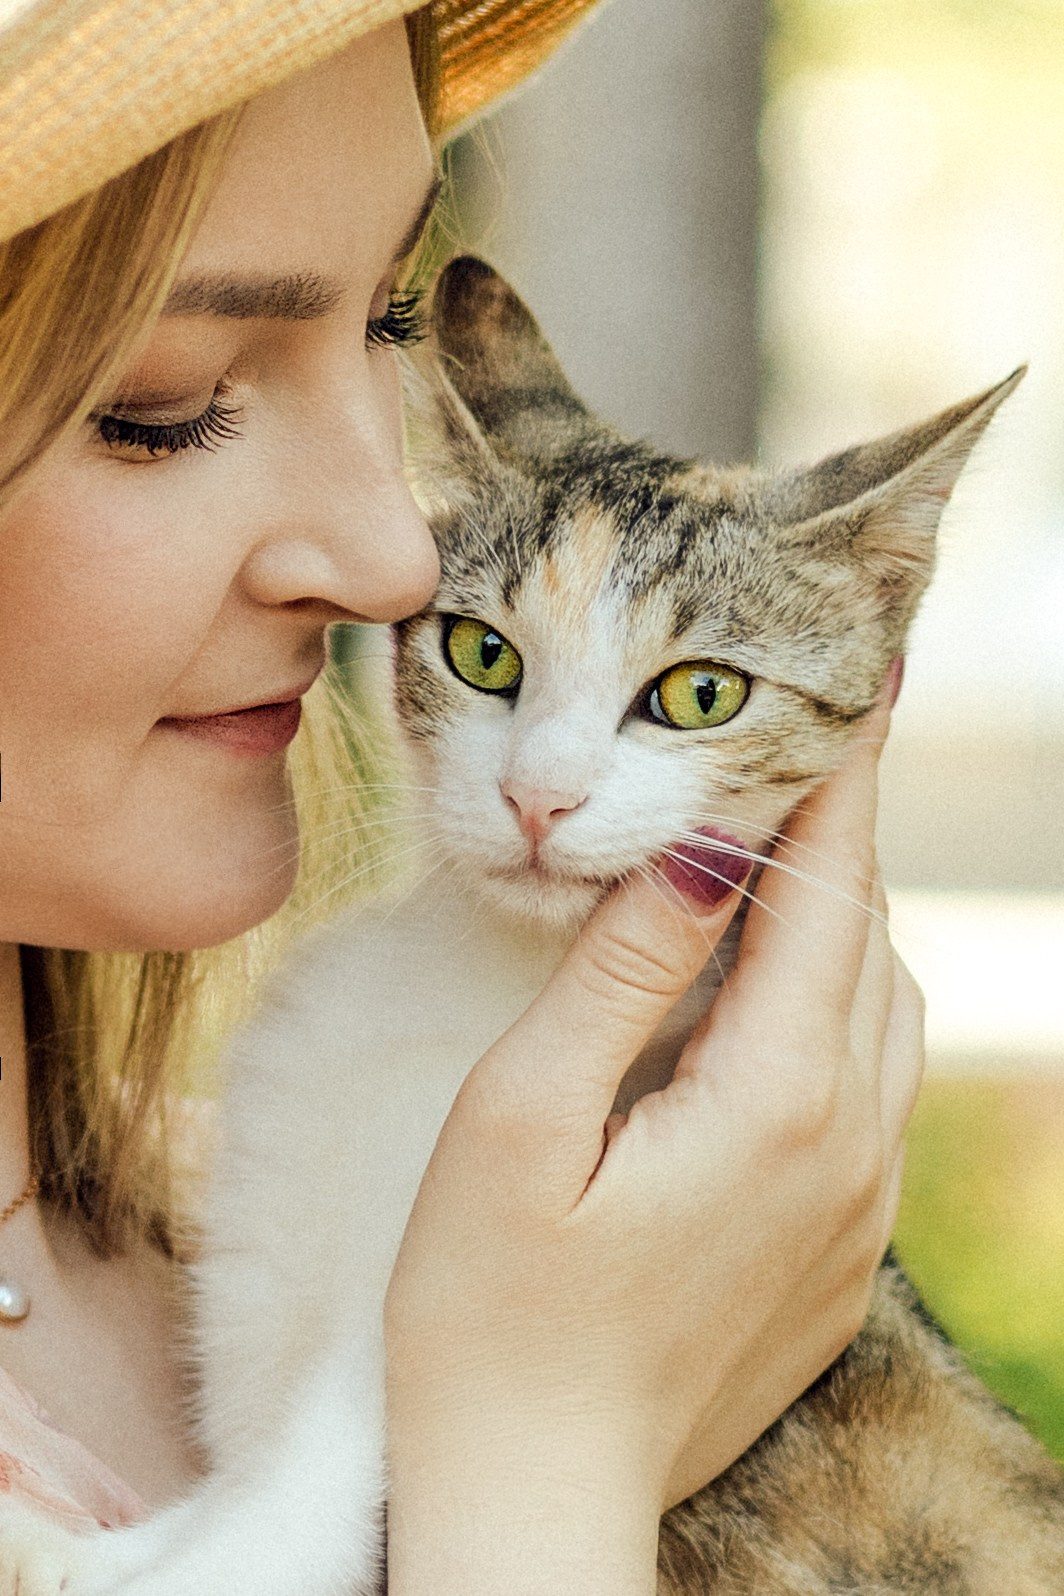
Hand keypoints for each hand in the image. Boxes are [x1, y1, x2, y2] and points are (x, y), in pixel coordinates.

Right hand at [385, 685, 922, 1590]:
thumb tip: (703, 845)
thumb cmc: (489, 1310)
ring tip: (768, 871)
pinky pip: (872, 1096)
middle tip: (783, 766)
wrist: (535, 1497)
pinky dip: (835, 1018)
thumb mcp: (522, 1119)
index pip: (831, 895)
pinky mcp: (844, 1256)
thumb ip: (622, 972)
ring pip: (885, 1019)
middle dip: (836, 847)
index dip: (835, 787)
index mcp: (779, 1100)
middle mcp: (851, 1150)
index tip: (841, 698)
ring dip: (839, 932)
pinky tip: (764, 1009)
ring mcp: (861, 1211)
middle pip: (871, 948)